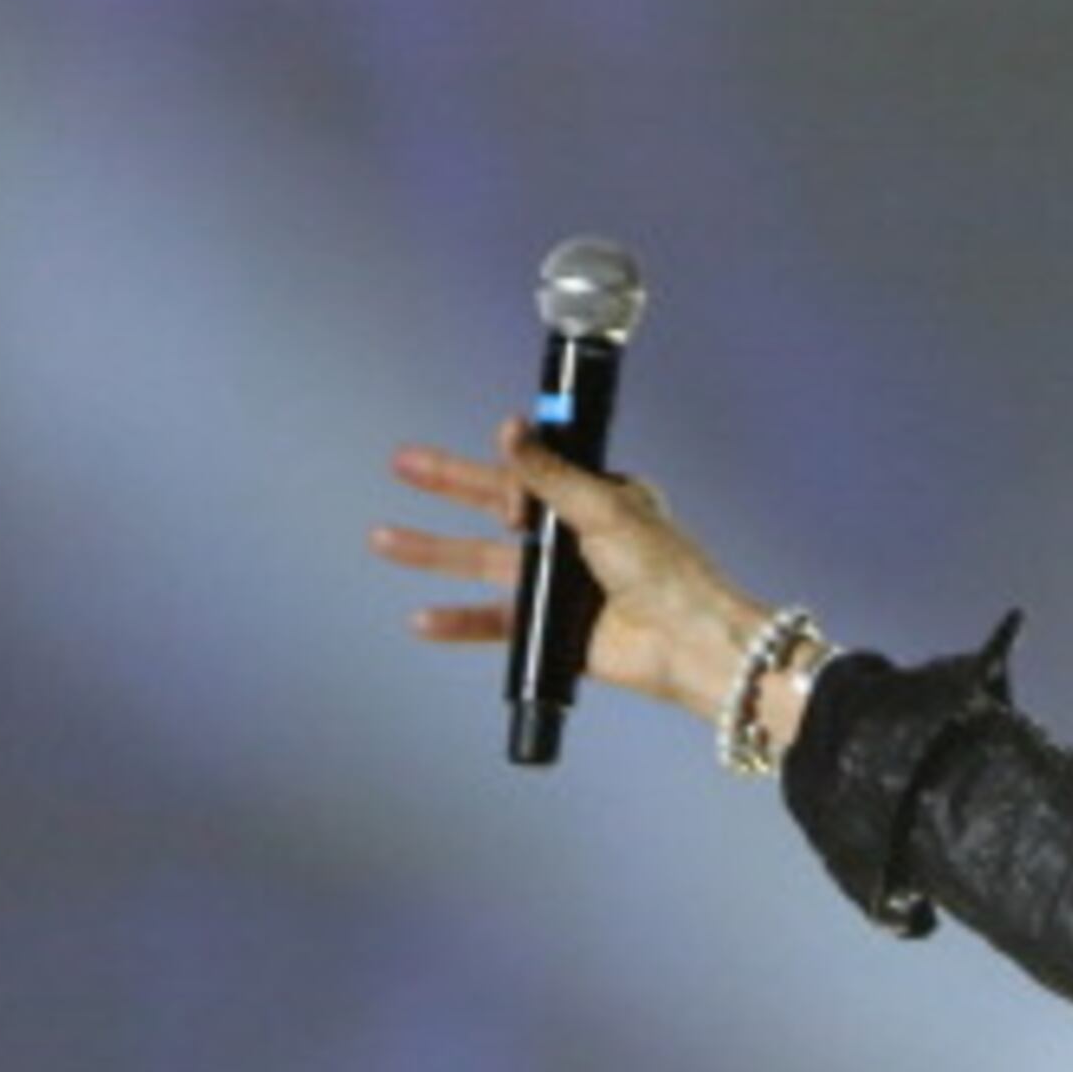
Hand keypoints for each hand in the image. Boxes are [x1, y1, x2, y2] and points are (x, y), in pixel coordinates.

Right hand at [368, 424, 776, 722]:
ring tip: (382, 539)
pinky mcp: (552, 631)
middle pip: (495, 507)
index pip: (536, 473)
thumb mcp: (605, 509)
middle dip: (448, 485)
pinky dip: (459, 620)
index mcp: (599, 500)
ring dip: (433, 551)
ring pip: (483, 562)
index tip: (504, 477)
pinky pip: (495, 621)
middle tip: (402, 463)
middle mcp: (576, 539)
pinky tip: (422, 618)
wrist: (690, 644)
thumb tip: (511, 428)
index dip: (510, 470)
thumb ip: (551, 474)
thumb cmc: (667, 573)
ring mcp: (561, 586)